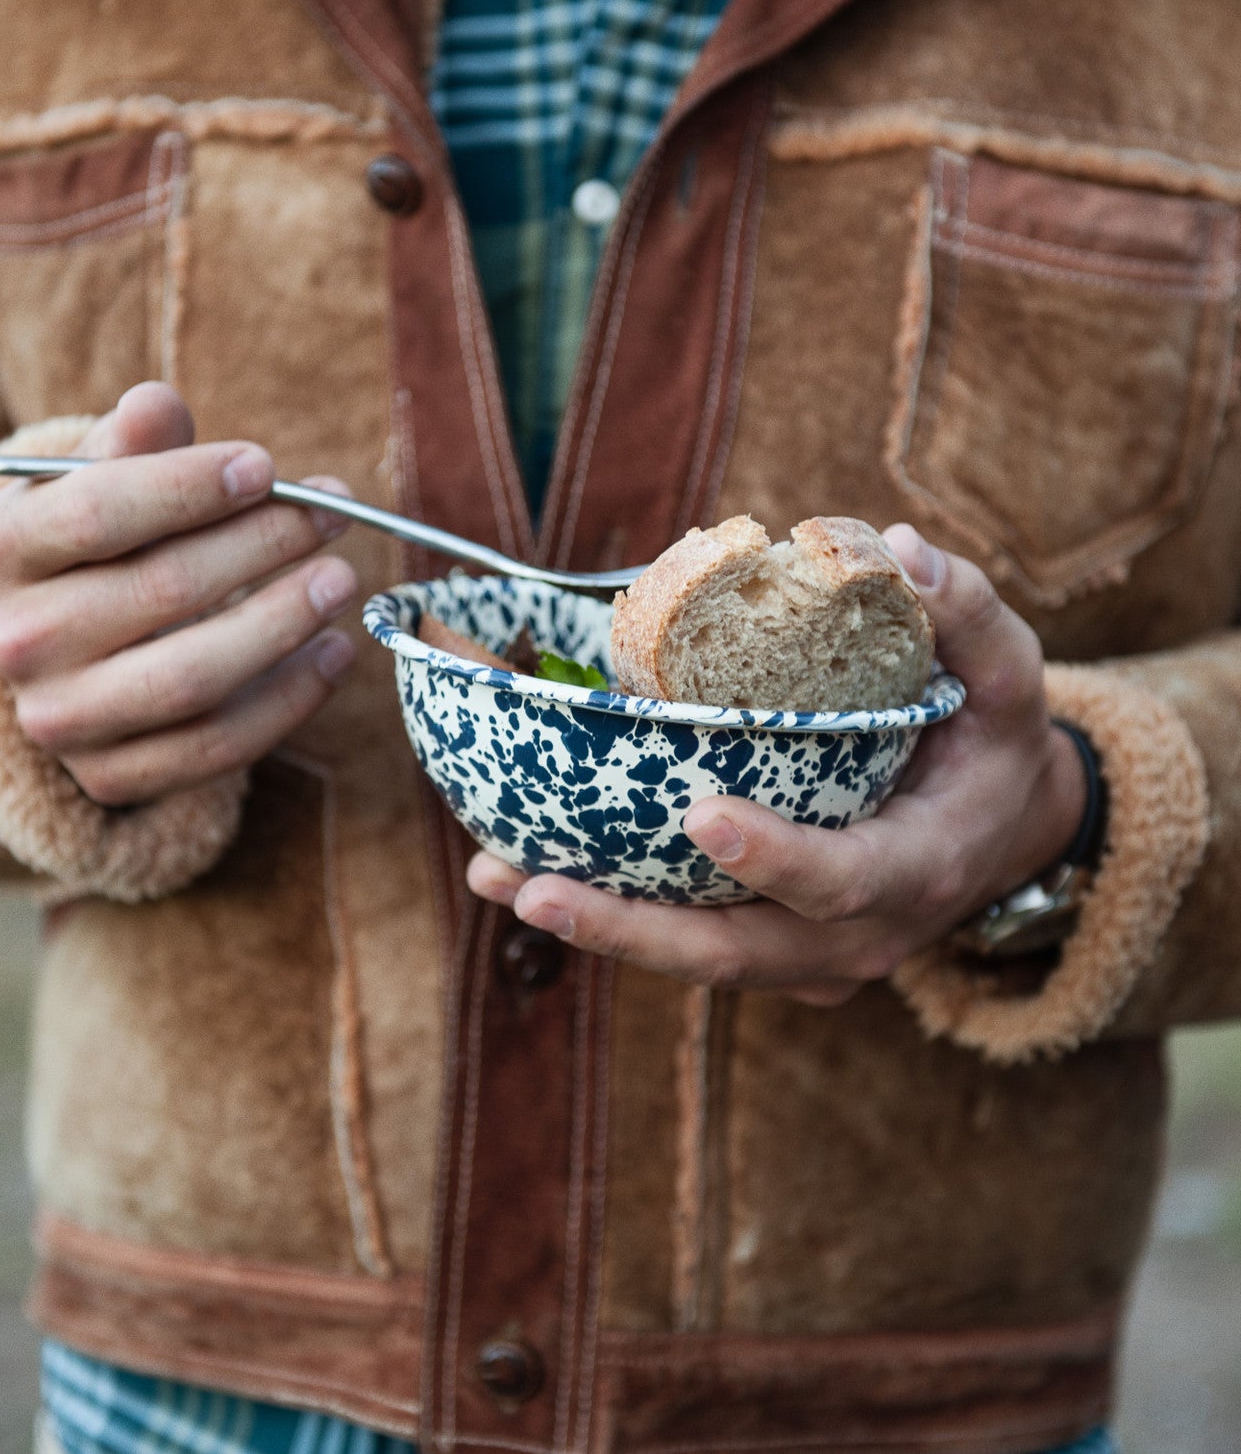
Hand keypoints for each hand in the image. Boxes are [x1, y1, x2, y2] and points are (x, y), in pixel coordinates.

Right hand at [0, 382, 359, 806]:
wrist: (72, 646)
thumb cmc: (107, 539)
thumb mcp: (105, 478)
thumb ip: (134, 442)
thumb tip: (156, 404)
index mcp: (6, 547)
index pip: (96, 513)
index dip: (188, 487)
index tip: (267, 466)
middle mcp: (21, 640)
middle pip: (160, 591)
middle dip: (262, 546)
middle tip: (332, 517)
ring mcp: (62, 718)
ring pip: (192, 679)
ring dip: (283, 625)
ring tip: (343, 581)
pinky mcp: (111, 776)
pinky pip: (215, 747)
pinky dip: (288, 700)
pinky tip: (335, 652)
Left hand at [466, 526, 1087, 1002]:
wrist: (1004, 831)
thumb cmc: (995, 743)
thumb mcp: (1010, 673)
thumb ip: (967, 611)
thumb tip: (897, 550)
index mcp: (919, 868)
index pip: (843, 880)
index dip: (776, 860)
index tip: (703, 819)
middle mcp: (857, 935)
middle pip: (737, 952)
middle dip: (633, 930)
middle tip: (537, 890)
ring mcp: (808, 956)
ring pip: (695, 957)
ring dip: (597, 926)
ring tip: (499, 879)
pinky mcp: (769, 947)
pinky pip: (689, 938)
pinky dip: (612, 911)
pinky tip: (525, 870)